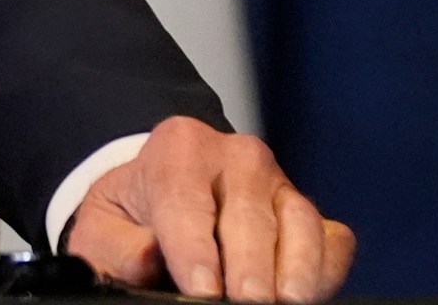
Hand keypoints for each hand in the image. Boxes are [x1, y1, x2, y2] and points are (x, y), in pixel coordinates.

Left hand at [68, 116, 354, 301]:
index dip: (193, 249)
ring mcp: (280, 185)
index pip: (185, 199)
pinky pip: (331, 239)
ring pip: (299, 222)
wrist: (161, 199)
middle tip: (246, 301)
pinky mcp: (309, 215)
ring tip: (287, 303)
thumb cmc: (135, 216)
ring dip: (296, 269)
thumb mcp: (105, 227)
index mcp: (178, 149)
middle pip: (248, 213)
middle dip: (249, 265)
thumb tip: (148, 257)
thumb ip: (121, 246)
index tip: (201, 288)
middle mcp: (236, 158)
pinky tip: (308, 293)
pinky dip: (326, 268)